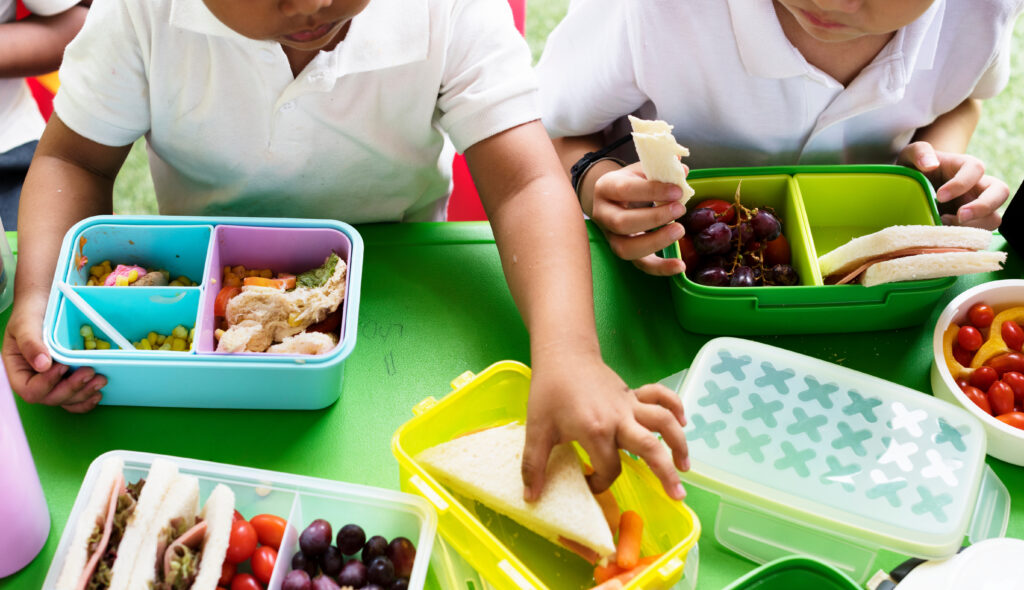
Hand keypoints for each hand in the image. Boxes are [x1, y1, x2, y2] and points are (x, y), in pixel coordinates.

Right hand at [3, 295, 104, 411]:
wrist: (45, 303)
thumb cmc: (31, 312)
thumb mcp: (26, 323)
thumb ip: (30, 343)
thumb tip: (42, 365)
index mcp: (19, 370)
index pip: (29, 390)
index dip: (47, 384)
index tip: (63, 366)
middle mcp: (34, 379)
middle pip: (50, 398)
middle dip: (71, 389)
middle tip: (90, 372)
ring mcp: (52, 381)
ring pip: (66, 400)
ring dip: (84, 394)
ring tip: (100, 380)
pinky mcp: (67, 378)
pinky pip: (75, 397)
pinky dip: (87, 398)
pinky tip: (98, 392)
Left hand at [521, 352, 688, 501]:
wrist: (563, 355)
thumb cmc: (549, 391)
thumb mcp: (537, 429)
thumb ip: (534, 465)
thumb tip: (531, 498)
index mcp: (595, 430)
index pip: (609, 468)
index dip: (601, 483)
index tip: (590, 483)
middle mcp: (619, 418)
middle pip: (651, 447)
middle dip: (666, 473)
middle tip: (677, 496)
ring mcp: (629, 405)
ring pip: (663, 422)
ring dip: (679, 443)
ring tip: (685, 467)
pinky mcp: (633, 394)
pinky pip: (661, 397)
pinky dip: (675, 407)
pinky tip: (683, 422)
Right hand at [589, 162, 688, 275]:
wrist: (614, 197)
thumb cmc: (631, 182)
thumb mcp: (641, 170)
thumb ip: (660, 169)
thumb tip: (682, 170)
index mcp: (606, 188)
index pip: (625, 190)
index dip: (652, 191)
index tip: (677, 190)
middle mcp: (603, 214)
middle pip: (622, 223)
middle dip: (654, 218)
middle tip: (680, 209)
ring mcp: (610, 236)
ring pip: (625, 249)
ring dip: (655, 241)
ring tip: (679, 230)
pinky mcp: (624, 251)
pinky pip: (639, 264)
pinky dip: (660, 268)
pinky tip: (680, 266)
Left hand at [899, 142, 1007, 228]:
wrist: (912, 187)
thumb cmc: (915, 168)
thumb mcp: (910, 154)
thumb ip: (919, 152)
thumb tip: (930, 164)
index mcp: (965, 166)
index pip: (976, 169)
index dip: (961, 183)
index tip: (940, 196)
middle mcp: (977, 186)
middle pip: (1000, 192)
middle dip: (983, 206)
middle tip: (959, 216)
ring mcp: (976, 207)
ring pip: (993, 218)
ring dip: (974, 226)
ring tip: (945, 226)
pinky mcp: (969, 224)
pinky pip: (977, 234)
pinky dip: (964, 238)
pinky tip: (944, 236)